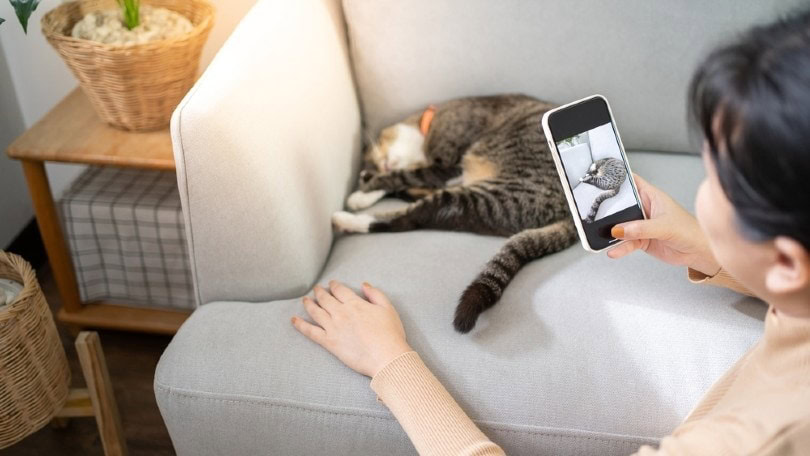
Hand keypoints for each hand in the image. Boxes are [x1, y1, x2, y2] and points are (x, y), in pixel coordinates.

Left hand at [291, 281, 412, 377]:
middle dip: (319, 292)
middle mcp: (341, 313)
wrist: (386, 357)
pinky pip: (311, 332)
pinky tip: (293, 320)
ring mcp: (333, 327)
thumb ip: (375, 294)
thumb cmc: (390, 334)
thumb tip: (364, 284)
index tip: (331, 284)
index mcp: (355, 303)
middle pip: (325, 299)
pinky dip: (300, 325)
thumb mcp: (388, 308)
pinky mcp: (329, 342)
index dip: (334, 285)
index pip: (340, 290)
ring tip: (305, 300)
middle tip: (316, 289)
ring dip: (309, 304)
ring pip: (316, 312)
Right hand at [607, 174, 719, 275]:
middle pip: (621, 206)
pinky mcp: (641, 239)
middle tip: (595, 214)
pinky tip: (613, 251)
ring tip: (604, 237)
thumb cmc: (689, 231)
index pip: (632, 182)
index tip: (603, 181)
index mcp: (652, 196)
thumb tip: (619, 229)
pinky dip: (619, 247)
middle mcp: (645, 209)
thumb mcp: (664, 226)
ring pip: (621, 226)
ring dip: (612, 232)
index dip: (618, 180)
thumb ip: (641, 228)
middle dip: (608, 210)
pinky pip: (626, 242)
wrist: (698, 252)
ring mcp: (641, 225)